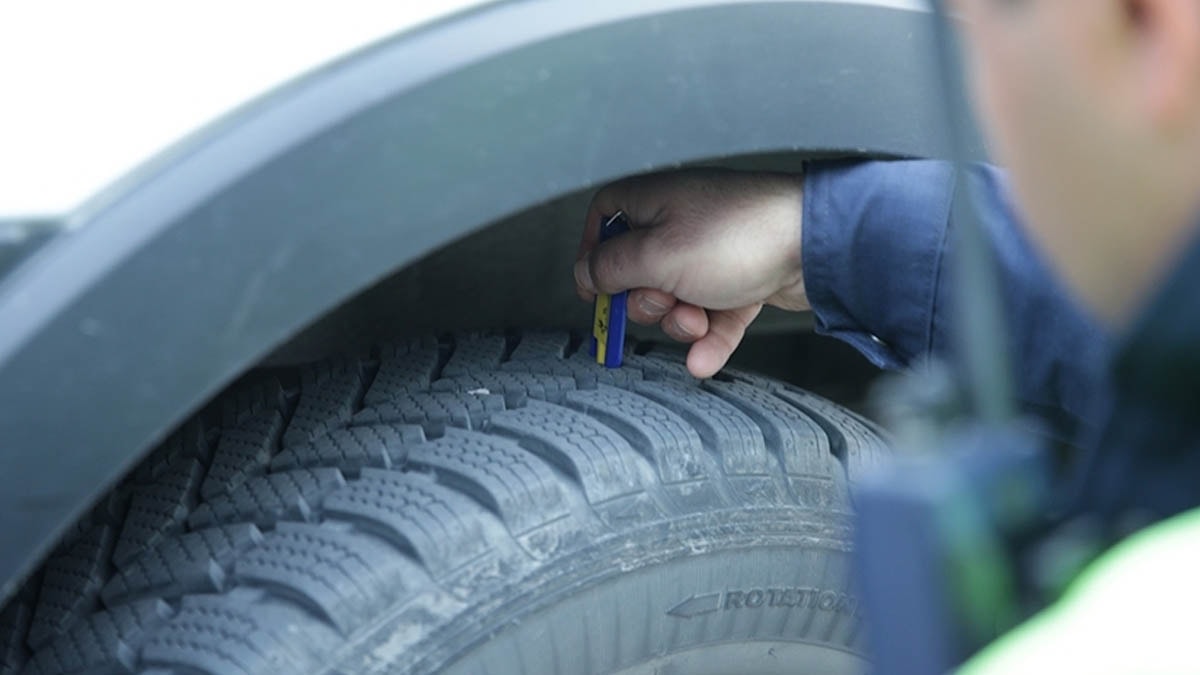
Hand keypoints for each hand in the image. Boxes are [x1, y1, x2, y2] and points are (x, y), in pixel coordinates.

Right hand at [574, 168, 807, 377]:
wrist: (816, 244)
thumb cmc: (739, 235)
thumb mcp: (656, 256)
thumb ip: (611, 268)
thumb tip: (584, 273)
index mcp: (652, 201)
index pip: (604, 220)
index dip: (594, 256)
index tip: (595, 289)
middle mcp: (681, 221)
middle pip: (638, 271)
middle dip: (648, 302)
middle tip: (664, 303)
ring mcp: (714, 251)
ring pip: (677, 298)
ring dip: (682, 322)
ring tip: (700, 321)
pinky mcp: (742, 278)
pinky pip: (715, 314)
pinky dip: (710, 337)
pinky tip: (704, 360)